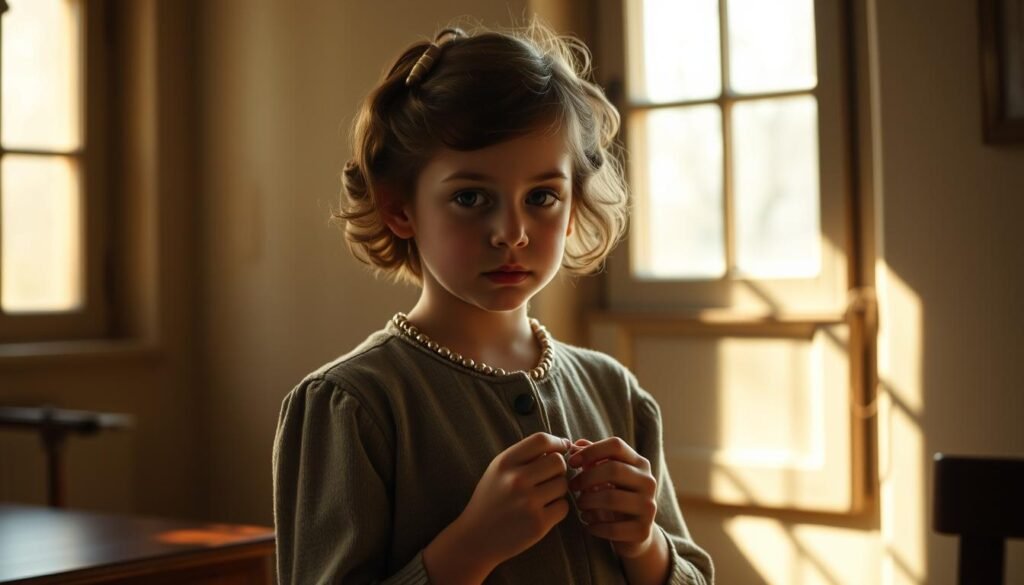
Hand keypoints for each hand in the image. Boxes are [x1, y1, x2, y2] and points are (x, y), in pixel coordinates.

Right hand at [456, 432, 571, 567]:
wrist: (476, 538)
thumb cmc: (491, 500)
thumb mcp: (497, 470)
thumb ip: (524, 456)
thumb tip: (562, 445)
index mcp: (505, 463)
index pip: (541, 440)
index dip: (556, 442)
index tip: (562, 447)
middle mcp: (517, 480)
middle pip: (558, 462)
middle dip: (558, 469)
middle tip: (548, 478)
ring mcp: (528, 503)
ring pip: (563, 484)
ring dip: (557, 490)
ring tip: (541, 497)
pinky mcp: (538, 524)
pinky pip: (564, 507)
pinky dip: (557, 509)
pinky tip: (542, 512)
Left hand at [567, 437, 657, 558]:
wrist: (636, 532)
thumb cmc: (616, 496)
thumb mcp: (606, 475)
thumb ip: (591, 458)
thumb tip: (573, 446)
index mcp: (640, 463)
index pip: (616, 445)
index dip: (591, 450)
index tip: (572, 462)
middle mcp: (648, 482)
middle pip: (613, 469)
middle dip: (586, 478)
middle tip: (572, 486)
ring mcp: (648, 506)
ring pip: (611, 498)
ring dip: (588, 501)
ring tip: (580, 505)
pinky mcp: (643, 530)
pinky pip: (613, 528)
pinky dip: (594, 525)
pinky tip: (587, 523)